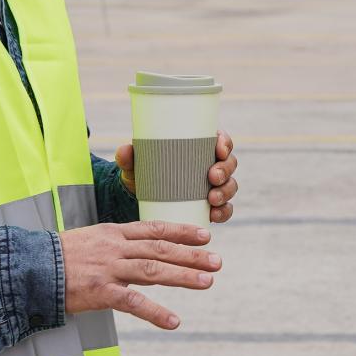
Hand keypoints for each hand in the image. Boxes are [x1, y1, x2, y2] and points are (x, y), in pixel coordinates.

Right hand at [60, 222, 221, 329]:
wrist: (29, 268)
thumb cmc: (58, 257)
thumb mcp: (90, 240)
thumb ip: (115, 245)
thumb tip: (138, 251)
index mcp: (113, 232)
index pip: (154, 228)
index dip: (182, 231)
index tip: (205, 235)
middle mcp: (116, 248)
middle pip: (161, 248)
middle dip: (192, 254)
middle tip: (218, 261)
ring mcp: (109, 269)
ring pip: (154, 270)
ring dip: (184, 276)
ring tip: (208, 281)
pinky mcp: (101, 292)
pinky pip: (134, 302)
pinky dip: (156, 312)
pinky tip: (174, 321)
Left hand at [116, 131, 239, 222]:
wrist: (140, 200)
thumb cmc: (143, 173)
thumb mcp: (135, 165)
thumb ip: (128, 157)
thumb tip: (125, 151)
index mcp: (199, 147)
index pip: (221, 140)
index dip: (225, 143)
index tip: (218, 149)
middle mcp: (210, 165)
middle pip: (229, 163)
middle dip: (225, 170)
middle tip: (212, 177)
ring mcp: (213, 186)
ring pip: (230, 186)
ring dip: (226, 192)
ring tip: (212, 199)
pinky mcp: (211, 206)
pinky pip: (225, 209)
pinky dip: (223, 212)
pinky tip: (215, 215)